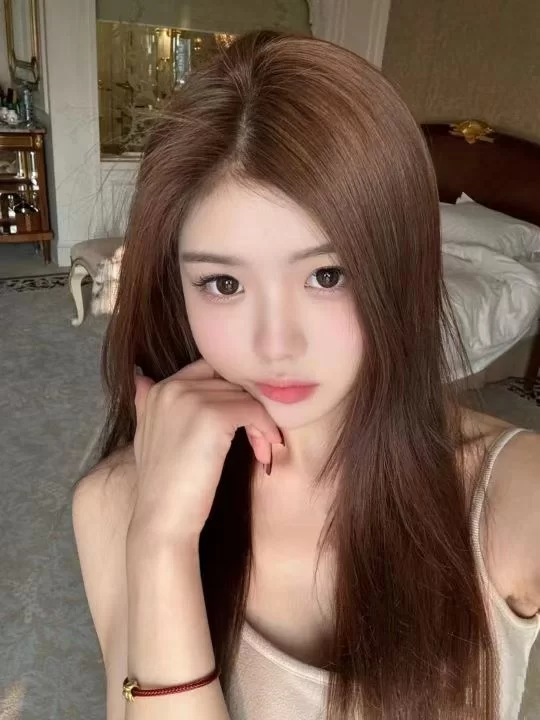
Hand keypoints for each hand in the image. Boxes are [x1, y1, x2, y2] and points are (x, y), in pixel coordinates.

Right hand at [129, 359, 282, 543]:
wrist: (163, 519)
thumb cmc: (162, 484)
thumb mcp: (146, 437)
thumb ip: (147, 405)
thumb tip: (142, 378)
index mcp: (159, 388)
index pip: (210, 370)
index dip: (231, 394)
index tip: (242, 422)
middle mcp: (172, 387)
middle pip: (231, 383)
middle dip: (248, 409)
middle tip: (259, 440)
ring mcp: (191, 399)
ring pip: (246, 397)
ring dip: (260, 422)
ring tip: (261, 449)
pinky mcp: (213, 416)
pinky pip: (254, 411)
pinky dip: (265, 430)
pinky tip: (263, 452)